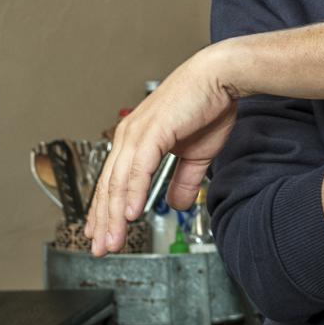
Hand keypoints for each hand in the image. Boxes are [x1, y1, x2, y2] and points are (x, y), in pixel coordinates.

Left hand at [87, 44, 240, 255]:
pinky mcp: (151, 132)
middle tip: (101, 247)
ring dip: (115, 214)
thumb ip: (183, 181)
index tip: (102, 233)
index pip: (114, 182)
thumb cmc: (209, 107)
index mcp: (136, 139)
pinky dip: (131, 193)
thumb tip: (175, 204)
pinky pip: (137, 169)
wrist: (221, 77)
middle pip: (110, 187)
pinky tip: (130, 213)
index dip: (106, 211)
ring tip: (113, 239)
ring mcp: (137, 133)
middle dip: (104, 221)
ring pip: (119, 182)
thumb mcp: (196, 155)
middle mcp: (130, 136)